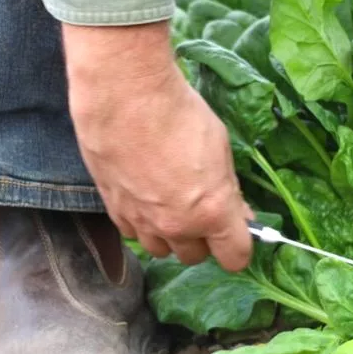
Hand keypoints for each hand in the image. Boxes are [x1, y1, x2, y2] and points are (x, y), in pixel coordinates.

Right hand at [62, 22, 253, 271]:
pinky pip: (133, 233)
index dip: (238, 247)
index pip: (234, 258)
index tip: (237, 234)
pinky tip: (144, 198)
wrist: (126, 95)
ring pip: (161, 250)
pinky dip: (142, 223)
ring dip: (170, 235)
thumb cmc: (180, 114)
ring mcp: (142, 221)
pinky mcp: (114, 209)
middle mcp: (177, 226)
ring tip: (170, 205)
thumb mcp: (221, 149)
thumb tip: (237, 213)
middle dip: (204, 239)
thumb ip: (228, 190)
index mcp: (212, 213)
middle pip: (195, 256)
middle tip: (203, 211)